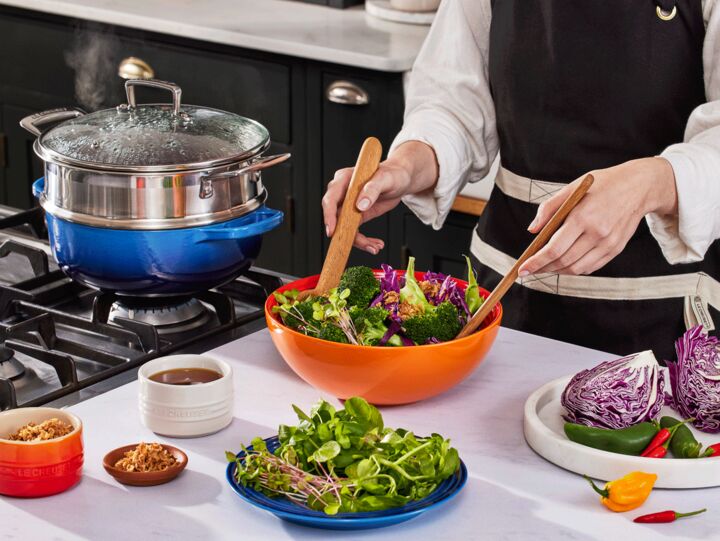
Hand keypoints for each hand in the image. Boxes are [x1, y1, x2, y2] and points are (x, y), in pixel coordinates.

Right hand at [322, 141, 437, 253]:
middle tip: (361, 243)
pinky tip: (375, 244)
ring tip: (374, 247)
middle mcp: (343, 194)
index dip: (329, 215)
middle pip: (336, 217)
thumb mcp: (385, 179)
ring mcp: (349, 206)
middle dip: (346, 234)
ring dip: (358, 241)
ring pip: (344, 228)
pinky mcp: (356, 215)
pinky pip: (354, 231)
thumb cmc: (393, 174)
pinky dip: (364, 241)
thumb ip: (372, 189)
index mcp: (344, 180)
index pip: (331, 199)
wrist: (401, 180)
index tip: (332, 230)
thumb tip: (360, 205)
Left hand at [518, 158, 677, 275]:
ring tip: (543, 267)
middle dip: (542, 268)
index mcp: (583, 216)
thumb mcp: (572, 187)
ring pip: (576, 269)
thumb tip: (532, 230)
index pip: (554, 248)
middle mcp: (597, 233)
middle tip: (529, 269)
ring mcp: (608, 243)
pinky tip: (563, 264)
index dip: (535, 262)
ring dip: (556, 271)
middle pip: (563, 261)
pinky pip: (590, 267)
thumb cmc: (602, 184)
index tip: (522, 269)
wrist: (640, 186)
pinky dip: (573, 269)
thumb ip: (549, 208)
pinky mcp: (616, 249)